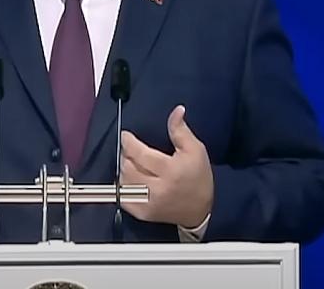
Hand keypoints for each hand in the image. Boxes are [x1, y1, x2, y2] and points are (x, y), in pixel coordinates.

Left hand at [120, 105, 212, 228]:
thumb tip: (177, 110)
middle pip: (128, 167)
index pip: (140, 154)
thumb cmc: (199, 177)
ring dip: (124, 169)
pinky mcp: (144, 213)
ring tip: (132, 163)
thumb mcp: (195, 150)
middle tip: (131, 150)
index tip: (126, 136)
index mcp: (170, 171)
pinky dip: (122, 186)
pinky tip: (130, 180)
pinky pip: (123, 197)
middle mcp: (157, 189)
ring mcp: (149, 203)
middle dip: (126, 155)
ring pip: (123, 181)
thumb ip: (181, 130)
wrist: (201, 211)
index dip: (129, 142)